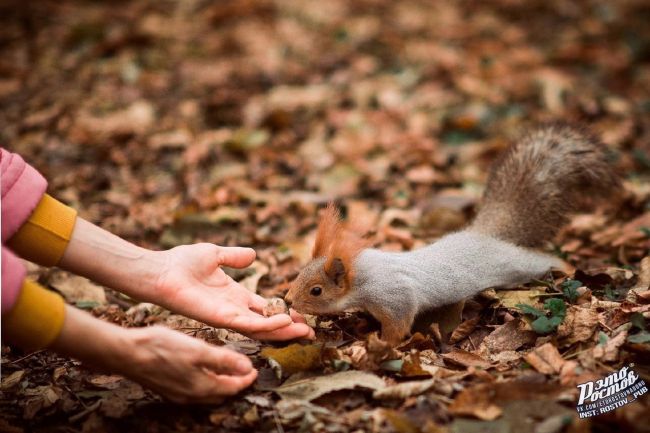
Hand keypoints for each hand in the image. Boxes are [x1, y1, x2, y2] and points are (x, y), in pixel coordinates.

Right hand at [122, 326, 256, 402]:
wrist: (127, 354)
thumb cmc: (162, 349)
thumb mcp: (198, 350)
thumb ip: (224, 360)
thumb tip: (247, 368)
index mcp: (202, 387)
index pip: (232, 388)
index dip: (246, 379)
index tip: (255, 371)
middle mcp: (191, 396)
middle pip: (221, 394)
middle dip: (235, 384)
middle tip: (244, 372)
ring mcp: (177, 395)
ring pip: (207, 394)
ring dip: (220, 385)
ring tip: (226, 371)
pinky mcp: (167, 389)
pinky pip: (193, 391)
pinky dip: (205, 383)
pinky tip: (202, 372)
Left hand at [154, 244, 314, 340]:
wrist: (161, 270)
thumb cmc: (181, 262)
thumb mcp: (215, 255)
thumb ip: (235, 257)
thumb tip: (253, 254)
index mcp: (234, 295)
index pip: (264, 309)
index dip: (282, 313)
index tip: (301, 315)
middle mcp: (233, 308)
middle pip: (266, 323)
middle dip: (288, 328)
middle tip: (309, 331)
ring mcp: (227, 315)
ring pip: (261, 328)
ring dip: (282, 330)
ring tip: (303, 329)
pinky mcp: (220, 318)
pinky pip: (248, 324)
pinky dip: (267, 325)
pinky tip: (284, 322)